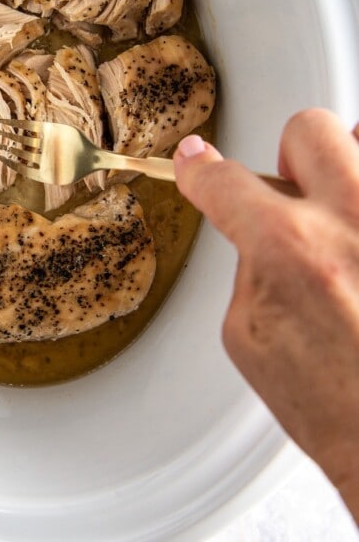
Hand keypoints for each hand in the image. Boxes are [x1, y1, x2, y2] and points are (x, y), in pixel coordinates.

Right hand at [174, 109, 358, 524]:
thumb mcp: (249, 339)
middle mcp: (352, 223)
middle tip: (296, 193)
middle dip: (291, 156)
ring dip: (347, 174)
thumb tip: (256, 230)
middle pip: (310, 129)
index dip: (199, 169)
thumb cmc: (337, 412)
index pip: (224, 182)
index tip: (198, 162)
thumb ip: (250, 267)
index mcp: (290, 251)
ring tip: (346, 222)